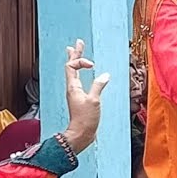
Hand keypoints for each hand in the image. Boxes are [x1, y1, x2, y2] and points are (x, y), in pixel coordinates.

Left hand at [60, 40, 108, 154]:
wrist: (81, 135)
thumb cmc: (85, 120)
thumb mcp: (94, 101)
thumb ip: (98, 86)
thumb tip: (105, 75)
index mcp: (73, 87)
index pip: (71, 66)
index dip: (80, 61)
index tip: (92, 64)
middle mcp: (72, 89)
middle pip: (71, 67)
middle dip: (75, 54)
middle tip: (78, 42)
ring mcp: (75, 94)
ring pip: (73, 73)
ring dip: (75, 61)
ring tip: (74, 52)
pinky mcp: (79, 99)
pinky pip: (77, 80)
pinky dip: (79, 72)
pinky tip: (82, 73)